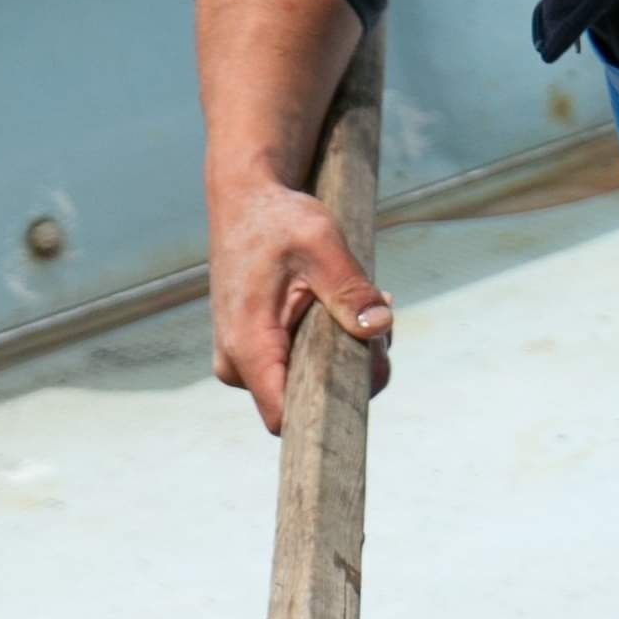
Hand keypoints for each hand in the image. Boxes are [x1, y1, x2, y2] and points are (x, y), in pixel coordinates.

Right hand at [207, 174, 392, 434]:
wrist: (246, 199)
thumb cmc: (278, 218)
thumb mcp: (321, 244)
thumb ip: (349, 289)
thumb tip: (380, 326)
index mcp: (248, 345)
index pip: (285, 419)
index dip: (327, 415)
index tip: (364, 385)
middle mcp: (238, 364)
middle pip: (306, 404)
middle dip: (349, 375)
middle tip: (376, 330)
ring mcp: (245, 361)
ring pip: (308, 386)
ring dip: (344, 357)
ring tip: (360, 307)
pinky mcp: (257, 353)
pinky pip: (300, 369)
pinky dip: (330, 348)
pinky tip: (342, 312)